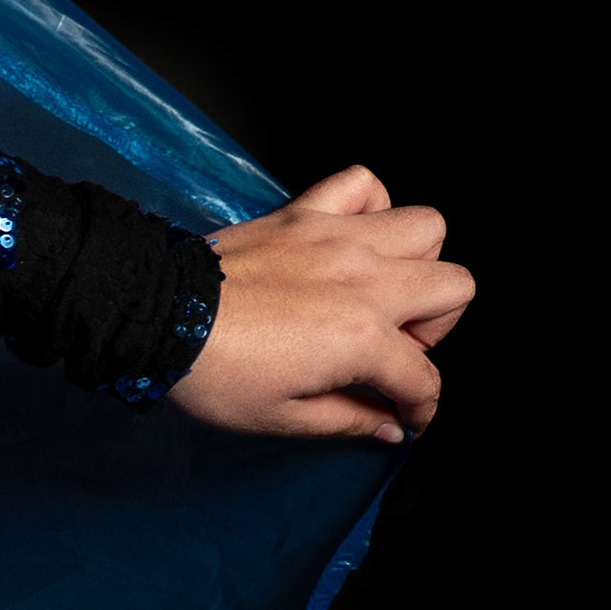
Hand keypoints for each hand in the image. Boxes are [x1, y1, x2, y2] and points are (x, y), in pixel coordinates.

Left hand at [169, 166, 470, 443]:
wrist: (156, 316)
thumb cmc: (210, 372)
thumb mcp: (281, 419)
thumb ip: (347, 421)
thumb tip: (387, 426)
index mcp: (362, 336)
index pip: (423, 376)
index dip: (419, 405)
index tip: (403, 413)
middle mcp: (363, 278)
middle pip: (454, 286)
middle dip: (436, 327)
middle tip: (393, 350)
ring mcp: (337, 237)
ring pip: (427, 226)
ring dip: (417, 262)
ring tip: (381, 292)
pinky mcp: (304, 211)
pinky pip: (362, 183)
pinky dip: (371, 205)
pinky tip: (352, 238)